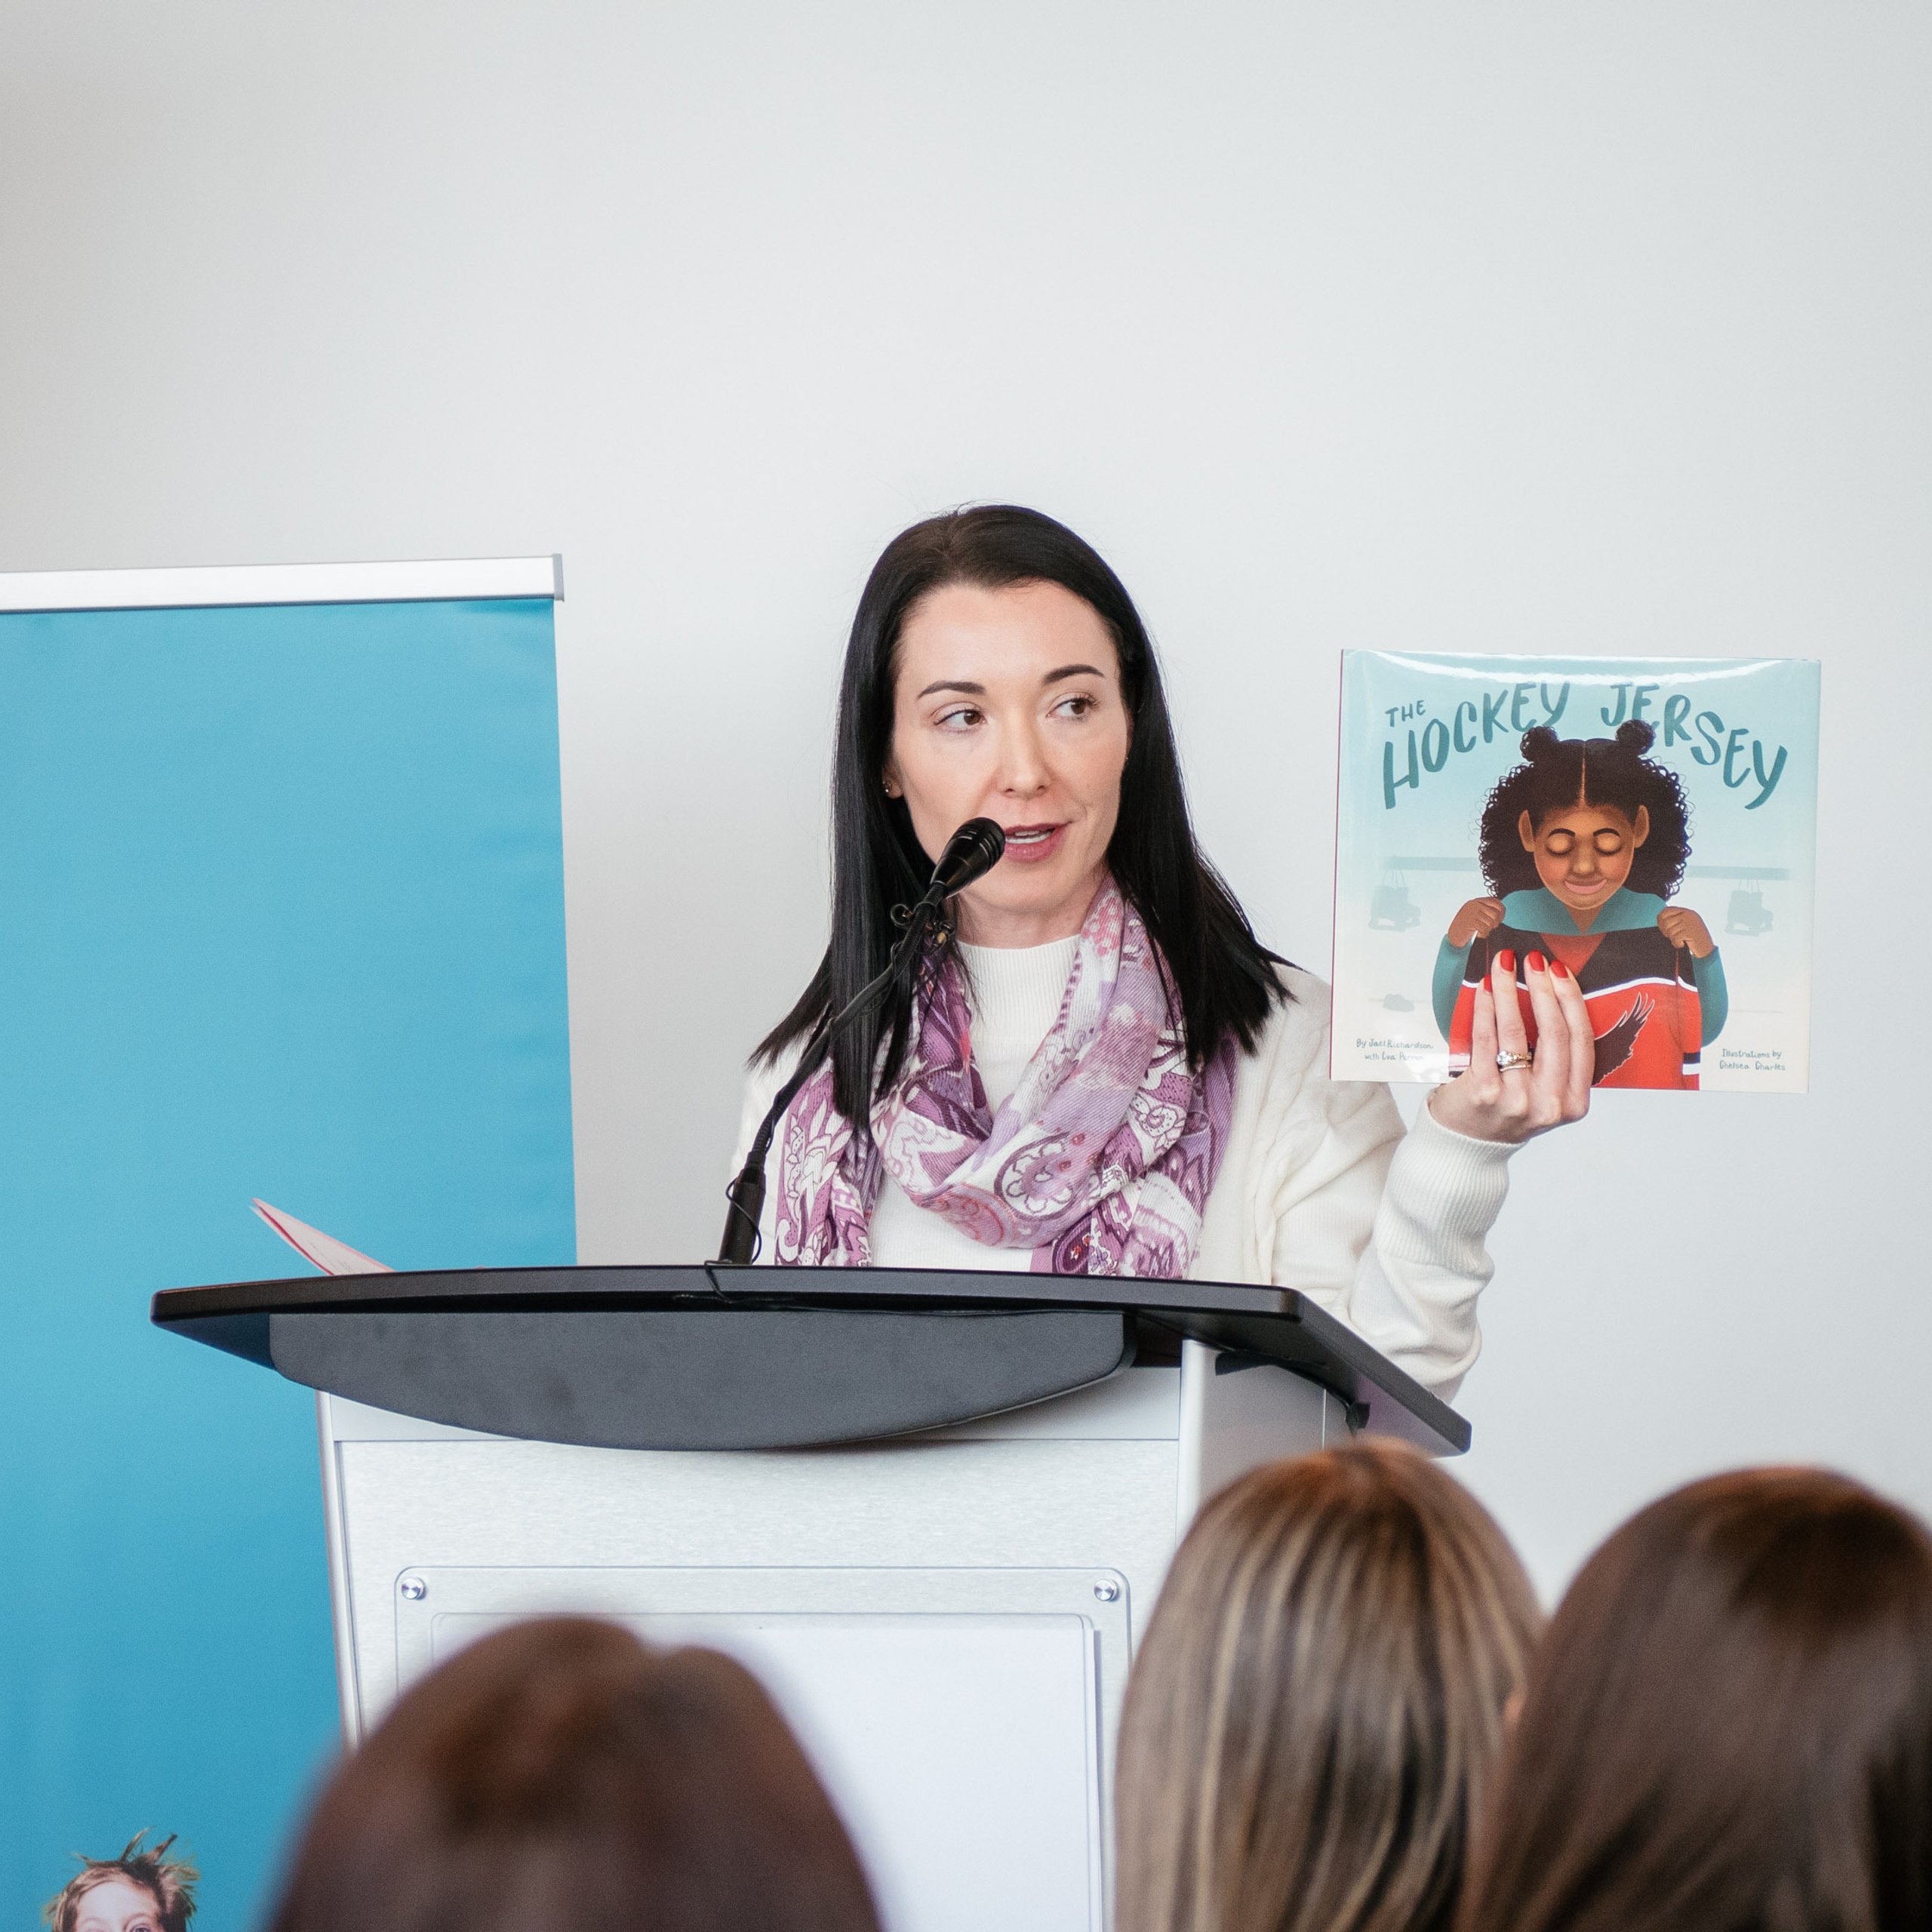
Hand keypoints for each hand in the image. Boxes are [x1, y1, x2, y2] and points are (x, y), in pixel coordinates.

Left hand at [1428, 947, 1593, 1143]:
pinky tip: (1483, 988)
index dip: (1571, 1000)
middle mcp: (1549, 1103)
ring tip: (1504, 965)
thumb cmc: (1507, 1110)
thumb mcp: (1545, 1094)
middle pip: (1554, 1032)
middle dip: (1543, 988)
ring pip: (1516, 1031)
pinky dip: (1484, 1008)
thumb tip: (1553, 995)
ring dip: (1509, 990)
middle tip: (1534, 959)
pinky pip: (1485, 1039)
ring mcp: (1516, 1099)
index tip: (1560, 971)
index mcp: (1574, 1102)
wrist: (1465, 1148)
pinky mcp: (1482, 1092)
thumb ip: (1556, 1060)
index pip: (1580, 1040)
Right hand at [1446, 897, 1505, 947]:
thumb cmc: (1468, 924)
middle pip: (1496, 913)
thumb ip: (1487, 909)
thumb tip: (1503, 909)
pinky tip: (1479, 932)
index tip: (1499, 919)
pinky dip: (1484, 932)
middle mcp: (1475, 904)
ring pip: (1491, 922)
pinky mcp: (1470, 921)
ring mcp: (1472, 912)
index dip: (1502, 912)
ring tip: (1484, 929)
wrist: (1454, 932)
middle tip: (1492, 926)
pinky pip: (1484, 928)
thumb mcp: (1477, 912)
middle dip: (1496, 922)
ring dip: (1489, 928)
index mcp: (1478, 901)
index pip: (1497, 902)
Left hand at [1657, 906, 1713, 957]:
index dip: (1661, 920)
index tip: (1663, 929)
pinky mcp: (1690, 932)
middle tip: (1672, 937)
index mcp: (1686, 912)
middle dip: (1665, 932)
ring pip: (1670, 931)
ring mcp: (1690, 923)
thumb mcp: (1685, 924)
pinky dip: (1676, 943)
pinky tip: (1682, 944)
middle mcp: (1688, 915)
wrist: (1707, 949)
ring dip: (1672, 939)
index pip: (1666, 911)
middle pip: (1666, 921)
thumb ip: (1675, 919)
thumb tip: (1659, 918)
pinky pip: (1675, 938)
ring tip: (1679, 941)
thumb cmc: (1694, 938)